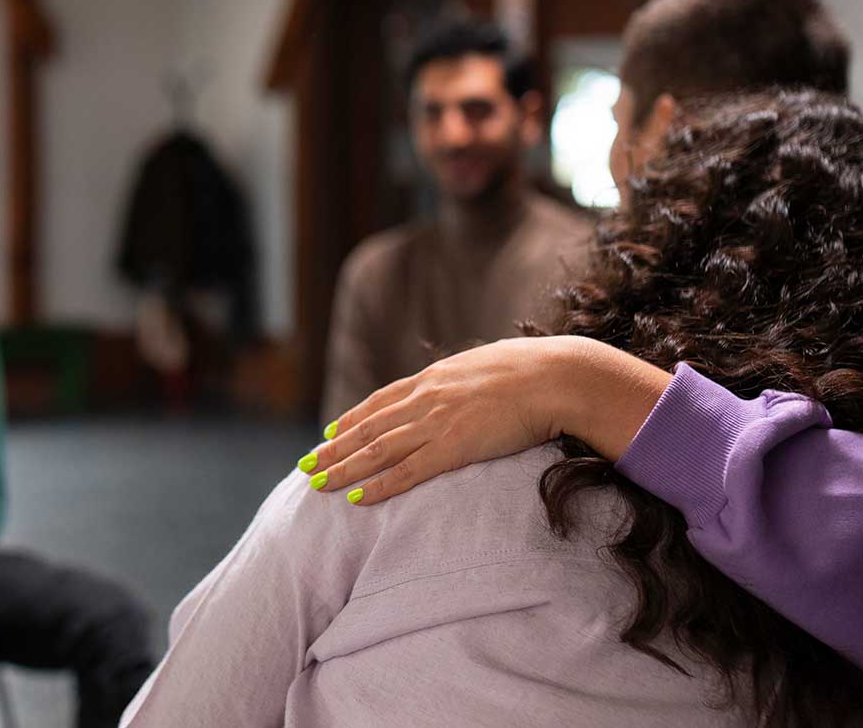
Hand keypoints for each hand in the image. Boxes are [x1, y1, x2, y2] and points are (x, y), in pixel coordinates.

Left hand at [308, 336, 668, 505]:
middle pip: (368, 428)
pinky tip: (357, 499)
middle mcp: (426, 398)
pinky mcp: (453, 448)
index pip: (380, 402)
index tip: (330, 433)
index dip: (351, 419)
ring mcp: (437, 423)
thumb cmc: (535, 370)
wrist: (555, 376)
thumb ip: (468, 377)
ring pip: (377, 451)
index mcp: (434, 377)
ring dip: (344, 469)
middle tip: (307, 466)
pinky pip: (406, 472)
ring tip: (317, 484)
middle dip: (334, 449)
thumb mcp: (488, 364)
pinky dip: (379, 487)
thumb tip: (471, 381)